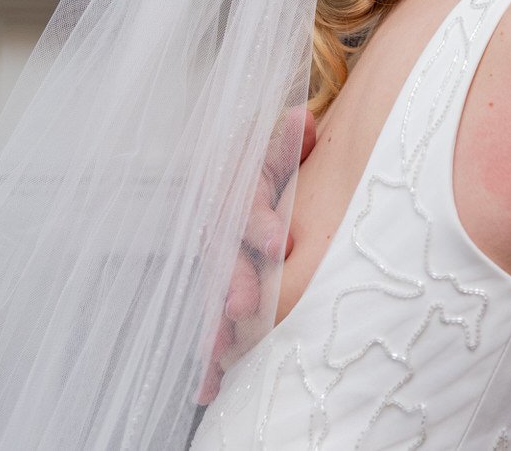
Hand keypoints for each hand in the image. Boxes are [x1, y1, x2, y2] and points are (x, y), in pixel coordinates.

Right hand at [196, 107, 316, 404]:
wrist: (271, 170)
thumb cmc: (287, 161)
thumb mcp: (288, 145)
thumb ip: (292, 140)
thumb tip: (303, 121)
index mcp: (238, 185)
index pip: (241, 200)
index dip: (256, 220)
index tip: (276, 240)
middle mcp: (223, 224)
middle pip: (222, 253)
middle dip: (233, 281)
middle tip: (245, 308)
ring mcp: (221, 258)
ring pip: (213, 292)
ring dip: (214, 325)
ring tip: (220, 357)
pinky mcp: (225, 290)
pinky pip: (215, 322)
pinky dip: (212, 356)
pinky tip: (207, 388)